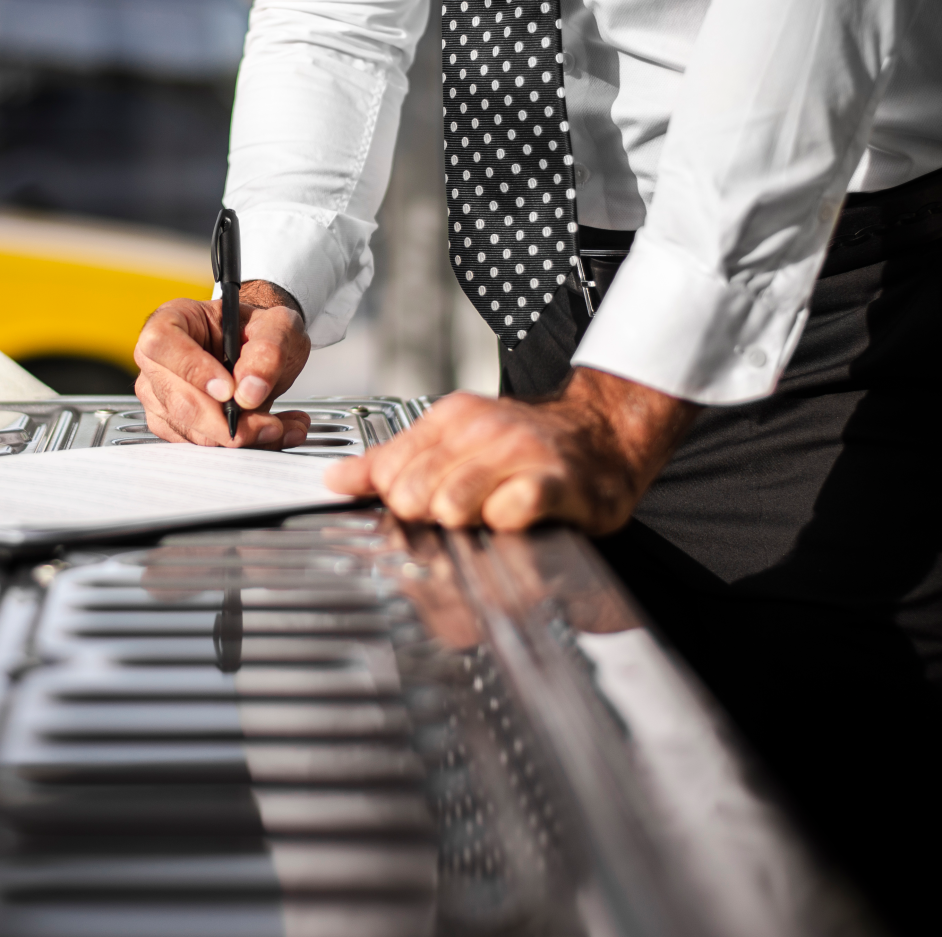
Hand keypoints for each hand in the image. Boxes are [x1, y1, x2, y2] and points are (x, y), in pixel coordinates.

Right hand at [135, 280, 311, 447]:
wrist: (258, 350)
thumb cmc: (255, 330)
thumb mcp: (277, 325)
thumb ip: (267, 350)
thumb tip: (249, 391)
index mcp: (171, 320)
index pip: (162, 344)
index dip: (194, 371)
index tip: (229, 391)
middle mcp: (158, 360)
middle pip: (178, 400)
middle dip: (227, 421)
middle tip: (268, 424)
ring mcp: (160, 396)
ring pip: (191, 432)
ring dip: (243, 437)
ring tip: (280, 427)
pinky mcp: (173, 425)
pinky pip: (203, 447)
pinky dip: (244, 446)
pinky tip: (268, 432)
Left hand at [324, 368, 699, 533]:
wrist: (603, 435)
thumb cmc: (527, 447)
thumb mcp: (455, 441)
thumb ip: (395, 462)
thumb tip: (338, 479)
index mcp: (450, 419)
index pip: (388, 469)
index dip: (392, 500)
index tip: (412, 509)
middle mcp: (483, 430)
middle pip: (413, 493)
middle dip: (426, 517)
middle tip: (456, 517)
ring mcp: (521, 452)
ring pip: (453, 503)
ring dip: (464, 523)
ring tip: (487, 518)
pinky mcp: (557, 481)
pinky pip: (510, 509)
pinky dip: (505, 523)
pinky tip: (514, 518)